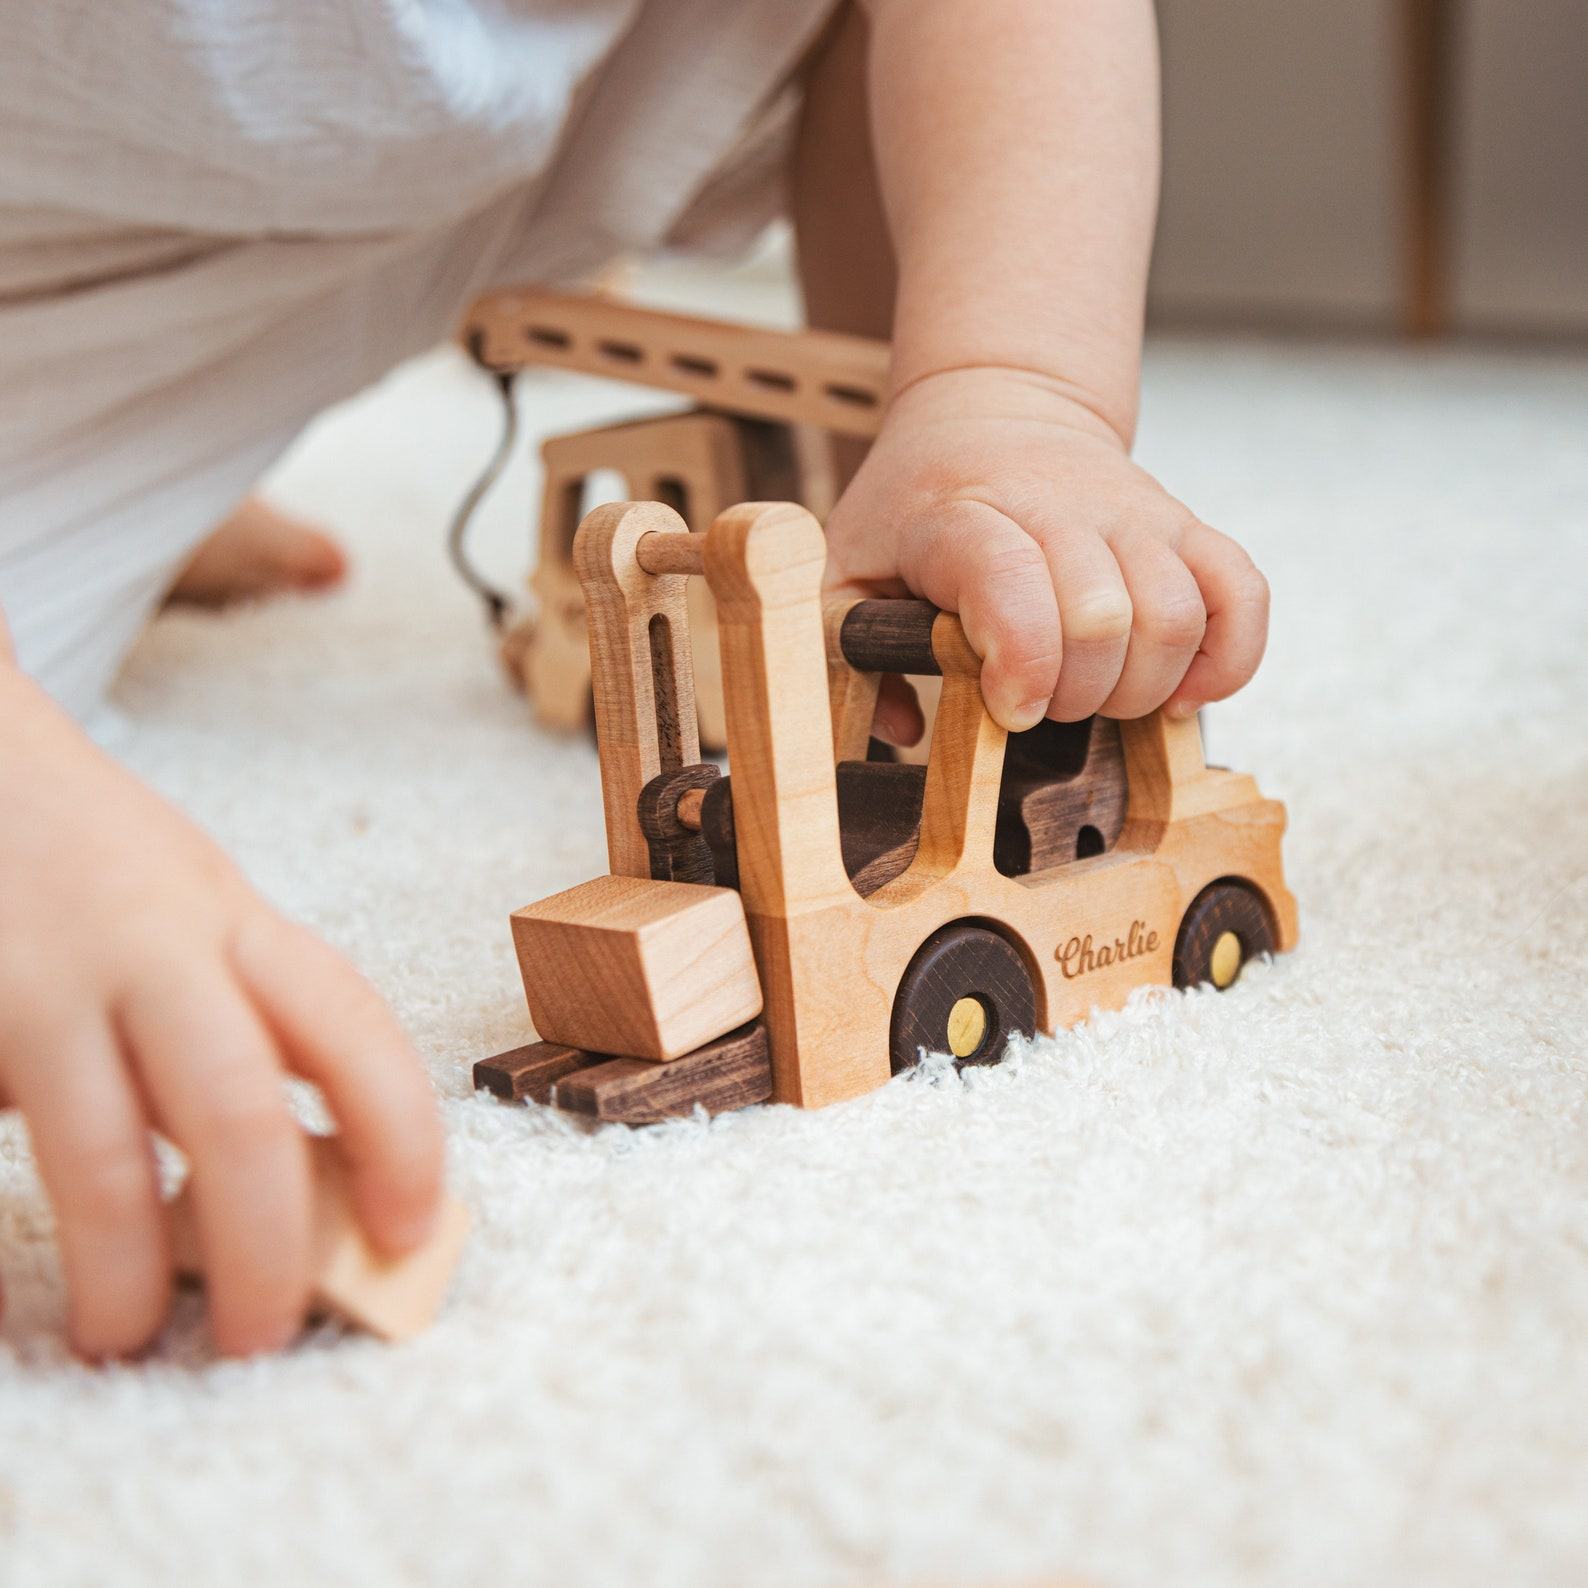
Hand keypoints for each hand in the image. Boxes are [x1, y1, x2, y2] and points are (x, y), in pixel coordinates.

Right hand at [0, 665, 443, 1358]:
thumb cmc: (98, 858)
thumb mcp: (198, 909)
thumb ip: (243, 1017)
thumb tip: (297, 1183)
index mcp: (237, 923)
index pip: (353, 1031)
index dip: (400, 1136)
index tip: (412, 1230)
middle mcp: (153, 949)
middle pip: (236, 1110)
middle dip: (265, 1241)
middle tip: (266, 1333)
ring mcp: (41, 983)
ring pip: (102, 1153)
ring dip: (126, 1266)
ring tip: (127, 1336)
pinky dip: (20, 1231)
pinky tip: (28, 1281)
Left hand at [823, 366, 1269, 735]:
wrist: (989, 409)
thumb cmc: (916, 504)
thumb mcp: (847, 565)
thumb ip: (845, 650)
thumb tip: (904, 729)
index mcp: (962, 515)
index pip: (1010, 581)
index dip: (1021, 663)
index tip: (1009, 707)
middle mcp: (1058, 505)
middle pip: (1102, 617)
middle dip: (1074, 693)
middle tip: (1042, 702)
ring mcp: (1131, 513)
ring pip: (1175, 615)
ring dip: (1141, 686)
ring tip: (1097, 695)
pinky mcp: (1183, 526)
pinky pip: (1240, 593)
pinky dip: (1226, 658)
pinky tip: (1179, 690)